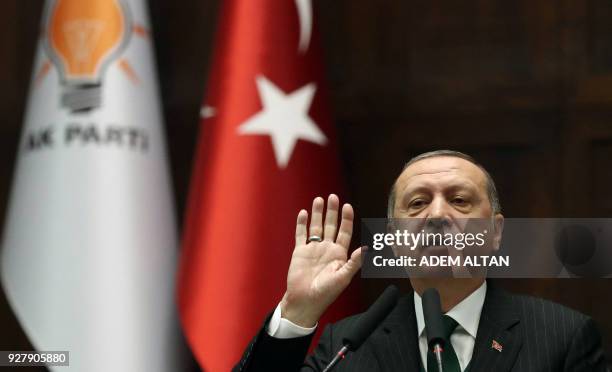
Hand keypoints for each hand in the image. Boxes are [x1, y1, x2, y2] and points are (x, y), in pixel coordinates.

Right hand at [280, 194, 362, 326]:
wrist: (305, 301)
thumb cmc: (325, 293)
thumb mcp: (343, 277)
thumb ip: (354, 262)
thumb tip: (367, 248)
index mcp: (339, 254)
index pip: (345, 232)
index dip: (347, 219)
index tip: (348, 206)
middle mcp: (327, 249)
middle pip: (331, 225)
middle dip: (332, 211)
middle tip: (333, 197)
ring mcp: (313, 249)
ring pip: (316, 227)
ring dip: (318, 213)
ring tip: (319, 199)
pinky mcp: (300, 252)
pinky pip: (301, 234)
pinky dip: (302, 224)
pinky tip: (303, 213)